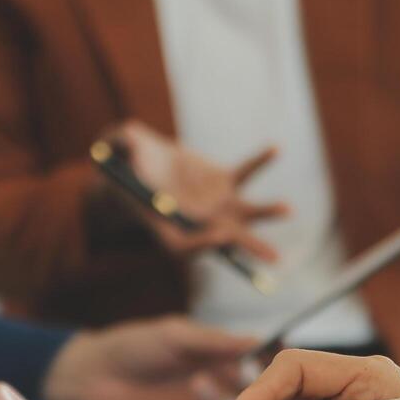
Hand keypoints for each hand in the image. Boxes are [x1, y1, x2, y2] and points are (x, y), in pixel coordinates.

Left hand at [43, 315, 254, 399]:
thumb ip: (215, 342)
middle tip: (234, 387)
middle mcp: (217, 396)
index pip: (259, 379)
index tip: (266, 376)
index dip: (265, 381)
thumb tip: (258, 340)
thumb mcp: (175, 335)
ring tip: (194, 388)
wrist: (86, 378)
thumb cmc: (130, 346)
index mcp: (221, 367)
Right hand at [105, 120, 287, 262]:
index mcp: (166, 228)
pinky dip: (259, 161)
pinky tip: (274, 148)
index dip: (205, 245)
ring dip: (266, 212)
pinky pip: (244, 172)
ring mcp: (213, 204)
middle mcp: (195, 222)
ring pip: (243, 213)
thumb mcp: (112, 153)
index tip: (221, 237)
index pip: (186, 247)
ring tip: (288, 209)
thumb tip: (129, 141)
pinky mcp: (222, 182)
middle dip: (248, 246)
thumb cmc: (118, 165)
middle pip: (224, 240)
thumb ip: (119, 146)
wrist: (138, 161)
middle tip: (273, 257)